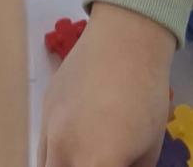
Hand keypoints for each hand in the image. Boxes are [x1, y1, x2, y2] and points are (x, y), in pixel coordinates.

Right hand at [39, 3, 175, 166]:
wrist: (125, 38)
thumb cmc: (147, 95)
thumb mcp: (149, 151)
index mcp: (96, 160)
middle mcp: (64, 147)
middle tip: (100, 162)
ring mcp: (48, 125)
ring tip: (87, 157)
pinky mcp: (44, 108)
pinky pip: (43, 146)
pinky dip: (56, 156)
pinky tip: (77, 148)